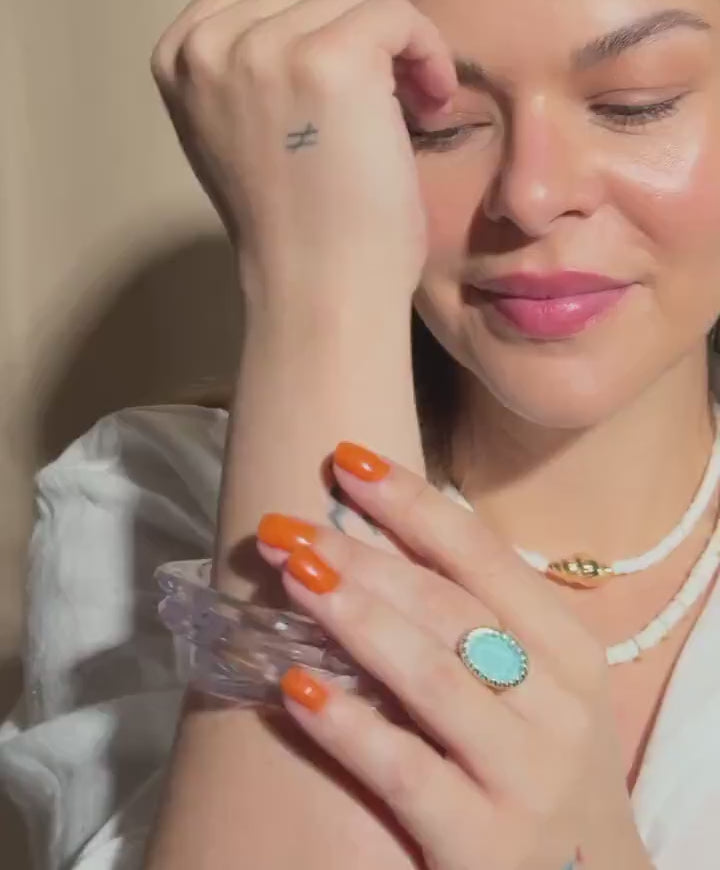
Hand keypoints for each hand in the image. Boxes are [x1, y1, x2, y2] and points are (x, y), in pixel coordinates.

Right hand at [150, 0, 456, 297]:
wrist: (319, 290)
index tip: (351, 71)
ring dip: (398, 44)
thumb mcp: (234, 124)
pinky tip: (430, 102)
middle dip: (360, 29)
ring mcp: (262, 49)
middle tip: (390, 95)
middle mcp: (207, 45)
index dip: (318, 12)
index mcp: (176, 55)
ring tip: (408, 108)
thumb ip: (247, 58)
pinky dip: (428, 50)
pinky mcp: (328, 60)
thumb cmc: (297, 223)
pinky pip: (396, 12)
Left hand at [256, 445, 647, 869]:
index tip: (346, 459)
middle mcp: (558, 705)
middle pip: (448, 607)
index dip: (412, 503)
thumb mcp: (538, 684)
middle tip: (289, 525)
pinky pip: (407, 771)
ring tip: (292, 575)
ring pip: (432, 675)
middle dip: (363, 557)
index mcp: (568, 649)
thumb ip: (479, 619)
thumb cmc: (539, 763)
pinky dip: (349, 725)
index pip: (482, 556)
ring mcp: (528, 775)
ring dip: (356, 618)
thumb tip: (374, 534)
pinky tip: (294, 686)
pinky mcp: (487, 845)